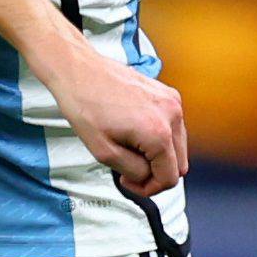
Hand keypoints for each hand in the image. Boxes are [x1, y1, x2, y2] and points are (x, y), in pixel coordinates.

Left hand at [32, 38, 189, 197]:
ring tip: (127, 148)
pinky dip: (159, 136)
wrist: (77, 69)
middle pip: (179, 164)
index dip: (149, 188)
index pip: (170, 178)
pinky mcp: (168, 93)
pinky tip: (133, 131)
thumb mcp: (102, 151)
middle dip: (155, 173)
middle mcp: (172, 115)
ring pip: (178, 146)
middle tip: (127, 169)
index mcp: (158, 133)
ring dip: (157, 155)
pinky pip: (173, 126)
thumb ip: (133, 170)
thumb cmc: (84, 105)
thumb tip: (147, 176)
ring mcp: (173, 102)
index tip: (129, 182)